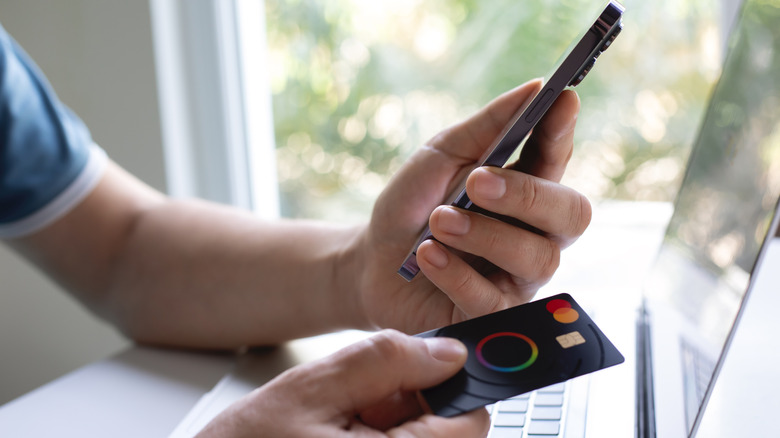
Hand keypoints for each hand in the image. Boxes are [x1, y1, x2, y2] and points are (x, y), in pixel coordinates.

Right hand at [196, 330, 488, 436]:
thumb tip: (449, 351)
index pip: (471, 424)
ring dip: (397, 426)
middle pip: (452, 437)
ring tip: (344, 425)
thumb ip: (387, 361)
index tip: (421, 370)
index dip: (449, 388)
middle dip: (415, 408)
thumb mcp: (314, 387)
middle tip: (361, 404)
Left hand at [354, 80, 590, 332]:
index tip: (561, 100)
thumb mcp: (438, 158)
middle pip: (570, 215)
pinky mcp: (492, 316)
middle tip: (477, 181)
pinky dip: (457, 273)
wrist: (369, 263)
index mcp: (524, 189)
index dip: (563, 132)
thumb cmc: (410, 207)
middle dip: (527, 195)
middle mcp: (532, 234)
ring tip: (437, 221)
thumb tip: (536, 87)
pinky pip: (494, 300)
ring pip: (536, 258)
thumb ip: (485, 128)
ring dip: (484, 234)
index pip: (557, 158)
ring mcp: (516, 278)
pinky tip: (428, 256)